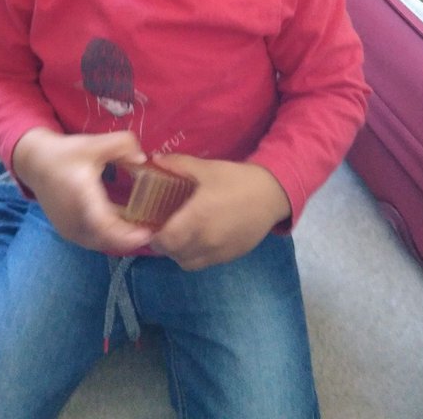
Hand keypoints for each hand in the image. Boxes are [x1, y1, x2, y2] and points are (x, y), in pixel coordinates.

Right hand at [12, 128, 153, 254]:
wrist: (35, 163)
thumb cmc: (66, 153)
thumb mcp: (95, 143)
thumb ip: (122, 145)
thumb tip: (142, 159)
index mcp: (82, 198)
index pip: (105, 226)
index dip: (128, 235)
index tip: (149, 232)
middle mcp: (74, 219)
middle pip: (106, 240)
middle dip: (131, 240)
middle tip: (152, 230)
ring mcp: (69, 229)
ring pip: (100, 243)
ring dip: (120, 240)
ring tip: (141, 230)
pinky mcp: (68, 232)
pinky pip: (93, 240)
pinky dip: (109, 238)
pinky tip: (122, 227)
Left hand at [147, 155, 290, 270]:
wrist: (271, 195)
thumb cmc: (236, 180)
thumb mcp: (206, 168)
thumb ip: (178, 164)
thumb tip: (154, 159)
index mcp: (196, 219)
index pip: (165, 241)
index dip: (153, 236)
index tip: (151, 225)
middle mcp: (205, 241)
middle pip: (173, 254)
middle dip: (164, 244)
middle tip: (163, 227)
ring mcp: (218, 252)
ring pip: (187, 263)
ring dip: (178, 252)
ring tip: (180, 235)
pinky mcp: (229, 257)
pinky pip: (203, 263)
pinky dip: (195, 255)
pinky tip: (199, 238)